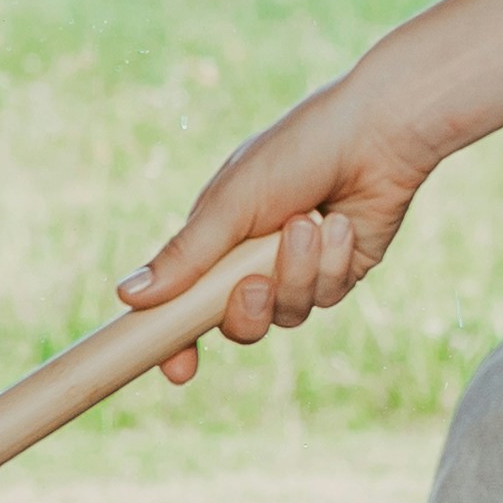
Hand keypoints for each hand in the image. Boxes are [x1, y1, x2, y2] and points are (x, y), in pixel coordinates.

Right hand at [123, 77, 435, 383]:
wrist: (375, 133)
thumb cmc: (297, 152)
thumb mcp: (232, 203)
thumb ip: (186, 255)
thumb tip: (127, 296)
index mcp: (217, 239)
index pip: (187, 303)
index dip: (178, 340)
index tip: (178, 369)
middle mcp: (254, 259)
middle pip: (239, 323)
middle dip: (247, 311)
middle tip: (253, 283)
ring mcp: (300, 269)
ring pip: (287, 314)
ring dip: (296, 273)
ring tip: (308, 224)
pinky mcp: (341, 272)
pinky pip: (326, 296)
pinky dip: (331, 263)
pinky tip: (340, 224)